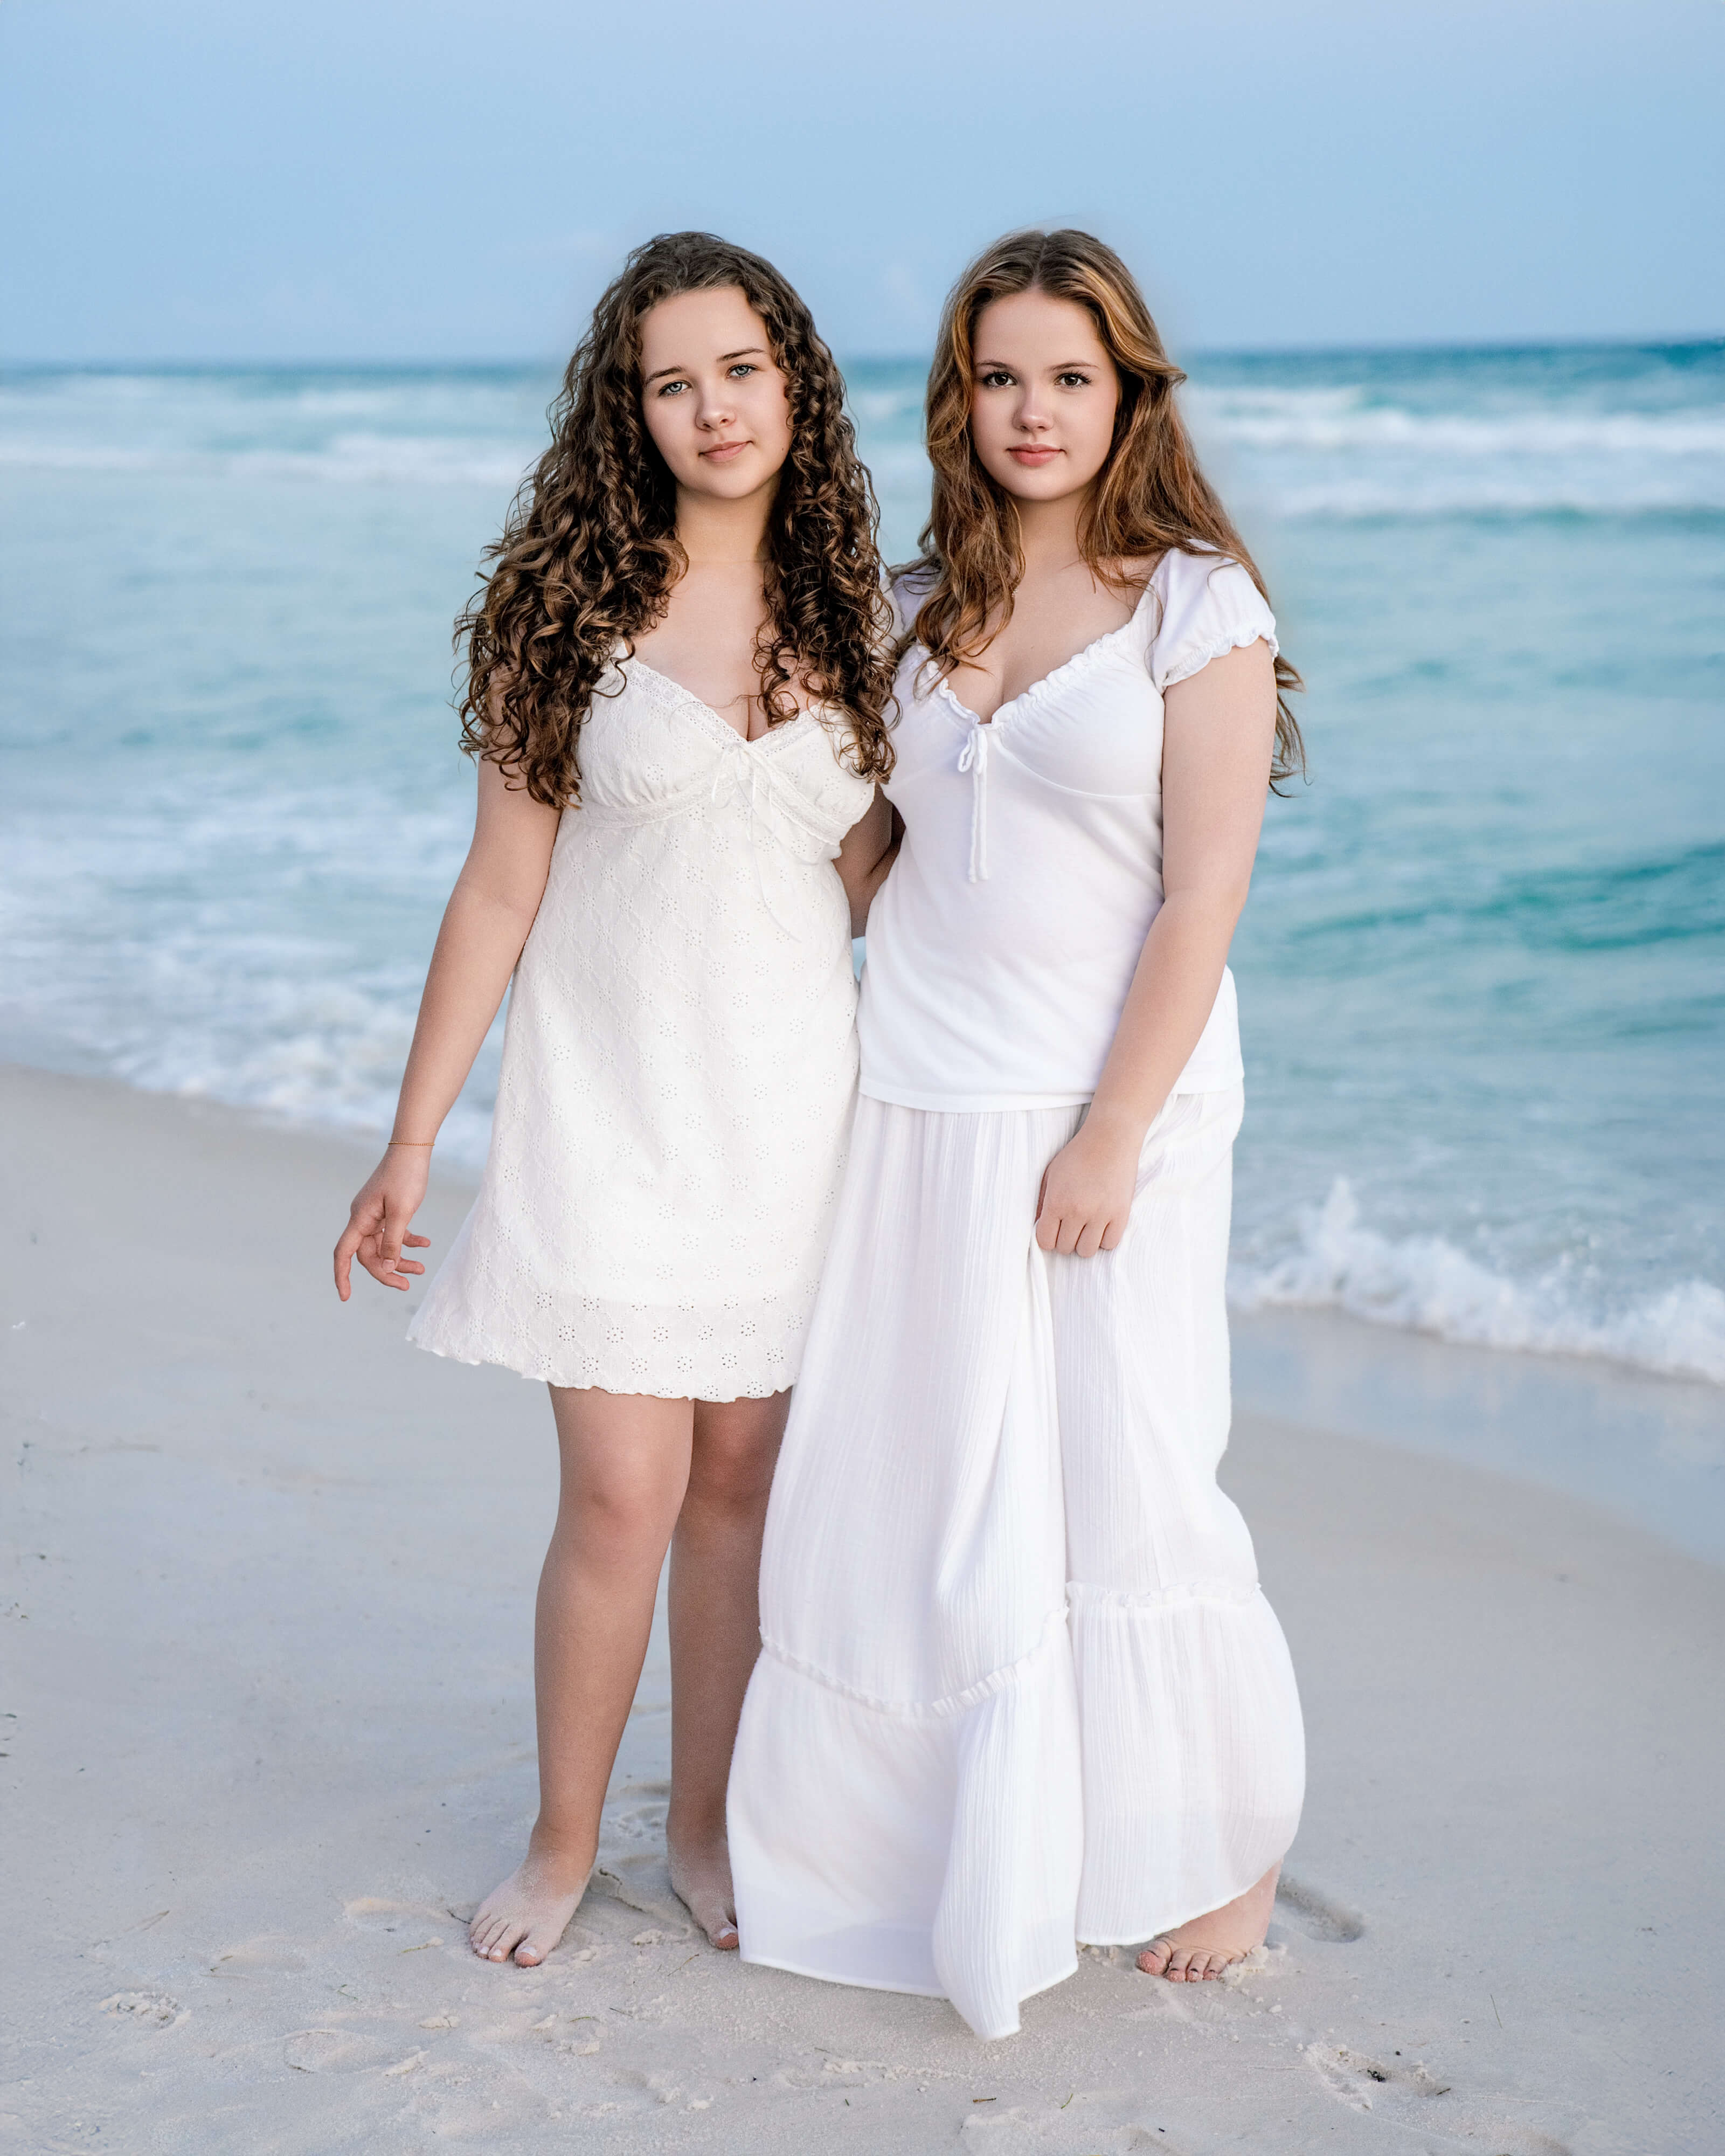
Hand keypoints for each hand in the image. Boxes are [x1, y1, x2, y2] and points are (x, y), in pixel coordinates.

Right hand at [334, 1147, 432, 1298]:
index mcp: (360, 1218)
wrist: (413, 1149)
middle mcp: (363, 1218)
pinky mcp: (388, 1210)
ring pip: (383, 1246)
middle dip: (386, 1271)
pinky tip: (426, 1244)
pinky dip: (408, 1241)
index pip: (344, 1253)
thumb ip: (393, 1240)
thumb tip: (387, 1266)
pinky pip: (394, 1233)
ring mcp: (375, 1214)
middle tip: (407, 1285)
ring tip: (421, 1269)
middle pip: (368, 1254)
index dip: (342, 1276)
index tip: (345, 1297)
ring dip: (400, 1259)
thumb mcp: (403, 1212)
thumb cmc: (406, 1176)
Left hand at [1035, 1112, 1143, 1256]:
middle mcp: (1078, 1211)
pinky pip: (1109, 1244)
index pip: (1045, 1241)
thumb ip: (1042, 1201)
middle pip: (1065, 1248)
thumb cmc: (1078, 1154)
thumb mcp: (1051, 1174)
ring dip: (1084, 1243)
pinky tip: (1101, 1227)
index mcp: (1056, 1202)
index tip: (1053, 1231)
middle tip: (1070, 1226)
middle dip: (1065, 1240)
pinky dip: (1104, 1240)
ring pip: (1087, 1251)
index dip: (1047, 1239)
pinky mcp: (1121, 1214)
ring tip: (1086, 1228)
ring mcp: (1101, 1215)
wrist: (1111, 1138)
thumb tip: (1038, 1224)